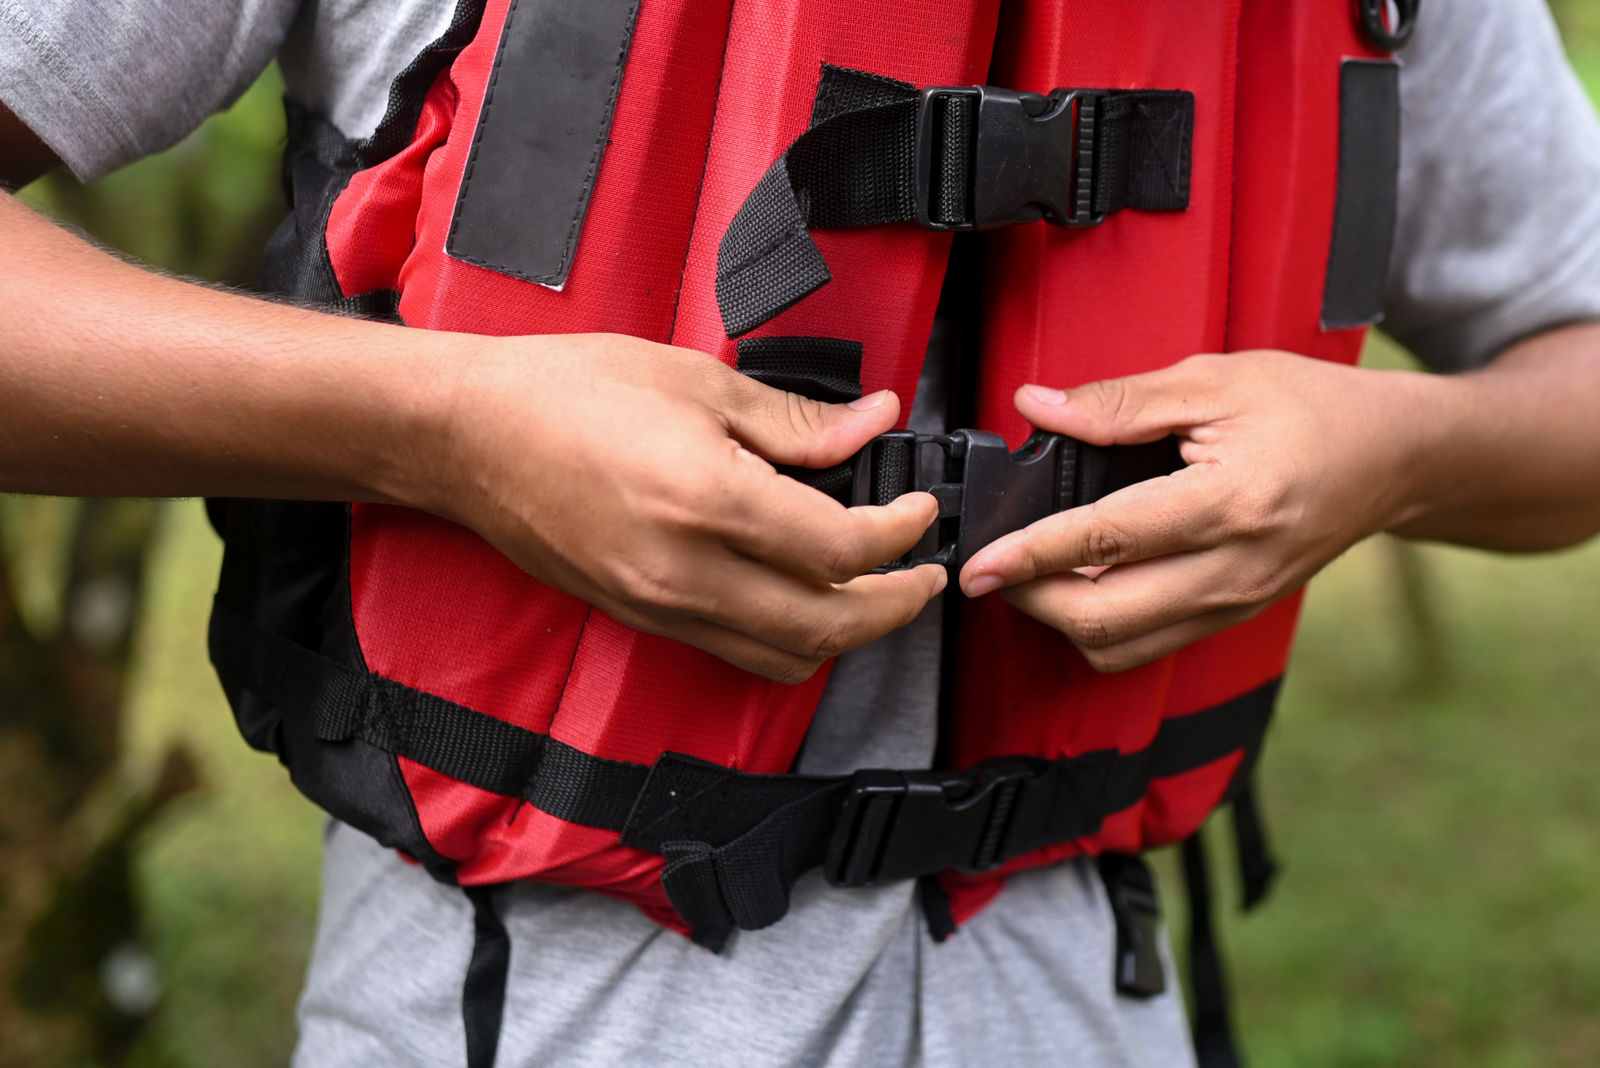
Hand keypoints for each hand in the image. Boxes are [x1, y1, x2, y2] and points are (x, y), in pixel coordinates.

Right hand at [409, 333, 944, 682]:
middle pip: (827, 627)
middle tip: (927, 575)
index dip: (901, 534)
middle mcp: (688, 571)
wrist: (468, 437)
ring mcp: (661, 606)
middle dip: (895, 607)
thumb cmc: (569, 392)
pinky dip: (789, 640)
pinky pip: (738, 652)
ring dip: (846, 635)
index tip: (919, 509)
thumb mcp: (697, 382)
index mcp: (709, 500)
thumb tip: (873, 425)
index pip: (841, 549)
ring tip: (875, 590)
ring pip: (785, 657)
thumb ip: (796, 421)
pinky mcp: (642, 618)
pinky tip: (803, 598)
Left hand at [957, 350, 1438, 671]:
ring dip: (1061, 622)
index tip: (979, 565)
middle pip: (1104, 618)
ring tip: (1031, 574)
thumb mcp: (1215, 380)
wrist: (1395, 458)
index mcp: (1228, 503)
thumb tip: (1038, 406)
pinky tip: (1081, 586)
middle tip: (994, 565)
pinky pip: (1148, 646)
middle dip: (1032, 599)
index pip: (1104, 541)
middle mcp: (1232, 570)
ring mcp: (1235, 603)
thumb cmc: (1312, 409)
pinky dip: (1100, 628)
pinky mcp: (1233, 617)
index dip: (1030, 554)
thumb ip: (1120, 401)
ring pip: (1121, 647)